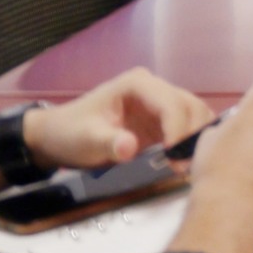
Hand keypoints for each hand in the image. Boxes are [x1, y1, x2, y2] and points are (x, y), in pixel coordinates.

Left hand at [22, 69, 208, 171]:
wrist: (57, 137)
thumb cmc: (69, 134)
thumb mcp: (86, 140)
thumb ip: (109, 143)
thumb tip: (130, 148)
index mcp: (137, 84)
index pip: (171, 103)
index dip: (178, 130)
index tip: (173, 159)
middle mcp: (155, 88)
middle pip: (190, 106)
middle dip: (191, 136)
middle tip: (182, 168)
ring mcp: (160, 103)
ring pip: (195, 115)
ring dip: (195, 140)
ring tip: (184, 166)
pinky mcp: (163, 120)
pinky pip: (188, 127)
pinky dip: (192, 143)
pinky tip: (184, 161)